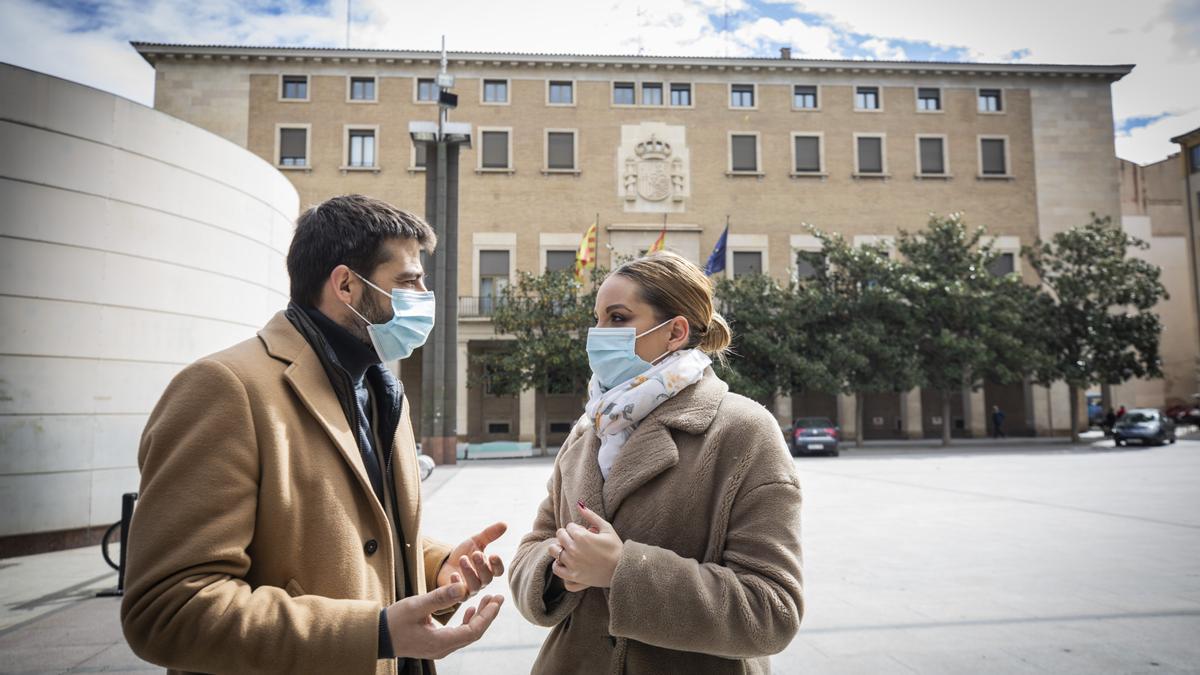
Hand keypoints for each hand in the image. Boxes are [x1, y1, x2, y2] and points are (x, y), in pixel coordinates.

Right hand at [384, 583, 503, 659]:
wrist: (377, 636)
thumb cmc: (394, 621)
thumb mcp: (416, 605)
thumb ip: (440, 597)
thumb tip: (463, 587)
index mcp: (440, 642)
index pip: (473, 631)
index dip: (488, 615)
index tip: (498, 599)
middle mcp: (443, 648)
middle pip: (473, 633)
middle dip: (487, 615)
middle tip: (498, 597)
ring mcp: (439, 648)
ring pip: (467, 634)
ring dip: (478, 617)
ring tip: (487, 600)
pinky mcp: (435, 644)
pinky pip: (458, 634)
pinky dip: (467, 621)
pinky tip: (470, 608)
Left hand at [437, 522, 506, 597]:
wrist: (446, 563)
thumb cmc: (464, 553)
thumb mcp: (476, 541)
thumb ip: (490, 534)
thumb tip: (504, 524)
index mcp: (489, 569)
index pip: (499, 571)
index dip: (497, 565)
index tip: (493, 555)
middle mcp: (482, 581)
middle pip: (487, 578)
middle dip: (482, 566)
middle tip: (475, 554)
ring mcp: (470, 589)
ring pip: (475, 586)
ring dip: (470, 573)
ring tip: (463, 559)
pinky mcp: (458, 594)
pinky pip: (460, 595)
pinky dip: (457, 585)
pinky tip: (454, 575)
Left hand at [550, 502, 622, 588]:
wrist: (622, 569)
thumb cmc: (615, 547)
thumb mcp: (606, 528)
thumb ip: (591, 515)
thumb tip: (579, 504)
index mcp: (582, 536)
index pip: (569, 526)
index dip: (577, 528)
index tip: (586, 534)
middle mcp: (574, 549)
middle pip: (560, 535)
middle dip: (567, 535)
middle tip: (578, 541)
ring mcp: (572, 563)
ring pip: (554, 550)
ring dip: (560, 548)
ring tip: (570, 550)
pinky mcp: (572, 575)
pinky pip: (556, 568)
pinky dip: (558, 564)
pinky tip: (566, 562)